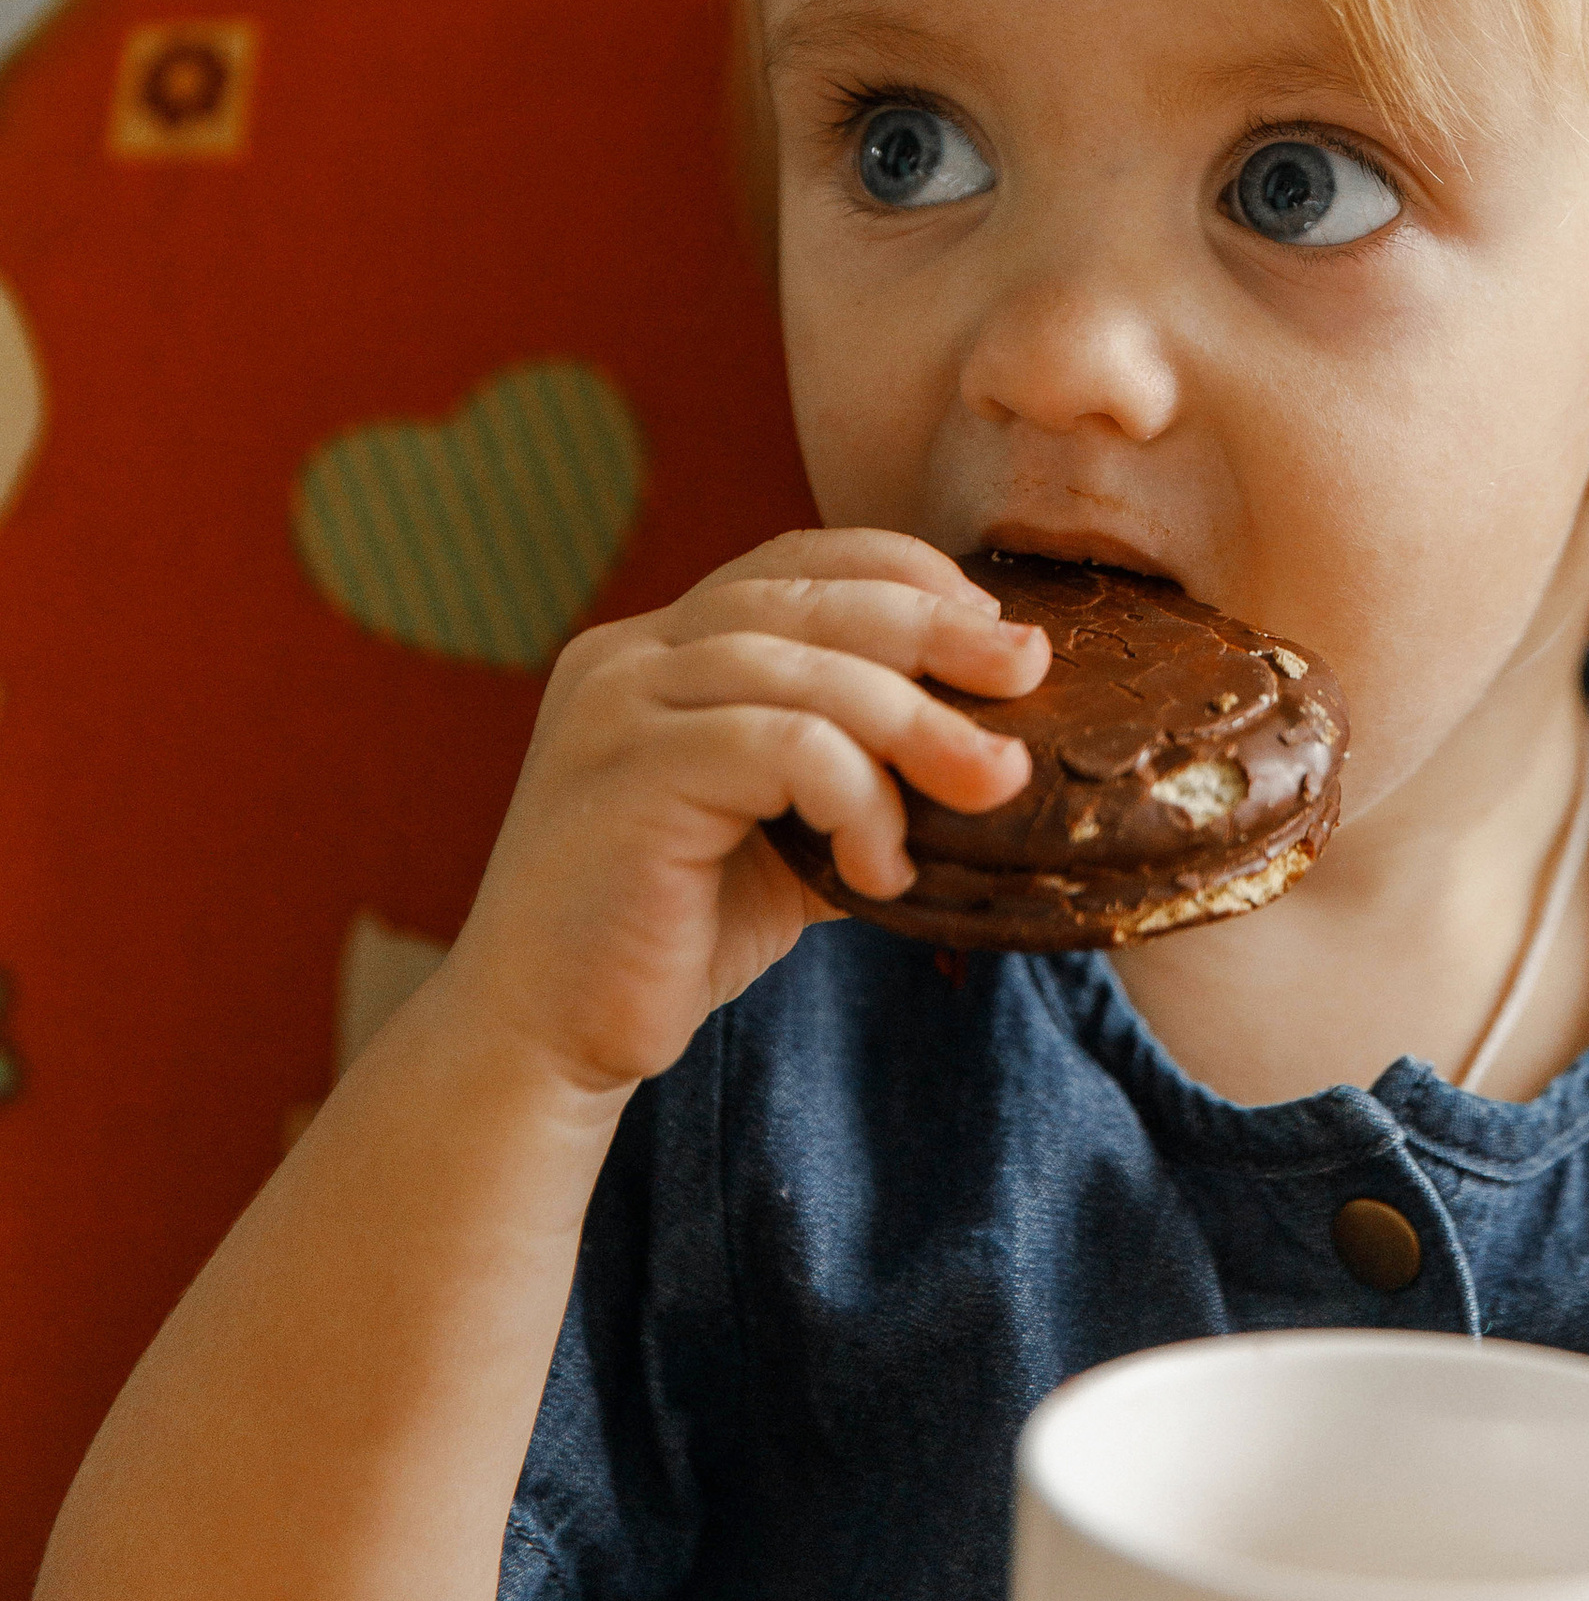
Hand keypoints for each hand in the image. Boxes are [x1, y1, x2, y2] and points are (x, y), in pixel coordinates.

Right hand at [431, 529, 1049, 1098]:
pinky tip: (882, 869)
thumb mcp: (783, 833)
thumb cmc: (670, 934)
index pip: (798, 561)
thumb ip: (856, 773)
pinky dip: (858, 796)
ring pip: (806, 671)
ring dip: (918, 726)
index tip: (993, 627)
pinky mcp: (628, 775)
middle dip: (939, 630)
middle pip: (813, 599)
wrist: (546, 1039)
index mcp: (659, 646)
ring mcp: (618, 707)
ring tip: (991, 788)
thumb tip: (995, 747)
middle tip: (1030, 673)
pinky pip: (782, 746)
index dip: (906, 575)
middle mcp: (629, 654)